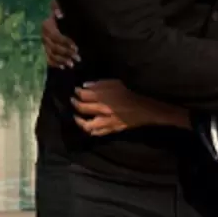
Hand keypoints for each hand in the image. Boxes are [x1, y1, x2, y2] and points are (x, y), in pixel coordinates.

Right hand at [42, 0, 78, 68]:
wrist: (50, 13)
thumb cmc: (59, 10)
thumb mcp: (58, 6)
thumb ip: (58, 8)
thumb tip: (60, 14)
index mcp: (47, 26)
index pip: (56, 37)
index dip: (66, 43)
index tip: (76, 47)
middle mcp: (43, 36)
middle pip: (54, 47)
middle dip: (66, 54)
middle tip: (78, 58)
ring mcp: (43, 43)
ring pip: (51, 54)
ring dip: (61, 60)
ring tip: (72, 65)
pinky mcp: (44, 48)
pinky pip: (48, 58)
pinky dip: (55, 64)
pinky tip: (63, 67)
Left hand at [72, 80, 187, 135]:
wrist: (145, 109)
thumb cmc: (130, 95)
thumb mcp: (116, 84)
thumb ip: (99, 84)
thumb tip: (84, 86)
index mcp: (104, 97)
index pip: (83, 95)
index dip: (77, 93)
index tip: (75, 91)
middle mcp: (103, 109)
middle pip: (82, 108)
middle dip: (75, 104)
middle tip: (72, 100)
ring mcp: (106, 121)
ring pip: (87, 124)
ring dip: (79, 121)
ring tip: (77, 117)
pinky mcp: (111, 129)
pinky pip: (97, 133)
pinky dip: (90, 130)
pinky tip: (88, 126)